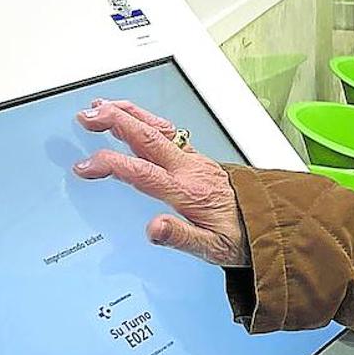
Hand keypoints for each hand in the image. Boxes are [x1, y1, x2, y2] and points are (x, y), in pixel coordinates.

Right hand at [72, 99, 249, 266]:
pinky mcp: (196, 158)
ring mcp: (194, 160)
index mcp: (187, 191)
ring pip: (158, 128)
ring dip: (129, 114)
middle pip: (148, 137)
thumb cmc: (238, 236)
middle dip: (115, 122)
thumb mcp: (211, 248)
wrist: (267, 223)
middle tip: (87, 117)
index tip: (86, 165)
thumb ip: (180, 237)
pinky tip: (133, 116)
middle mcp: (190, 169)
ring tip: (102, 106)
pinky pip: (167, 131)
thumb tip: (154, 229)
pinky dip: (145, 120)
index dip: (111, 164)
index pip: (143, 172)